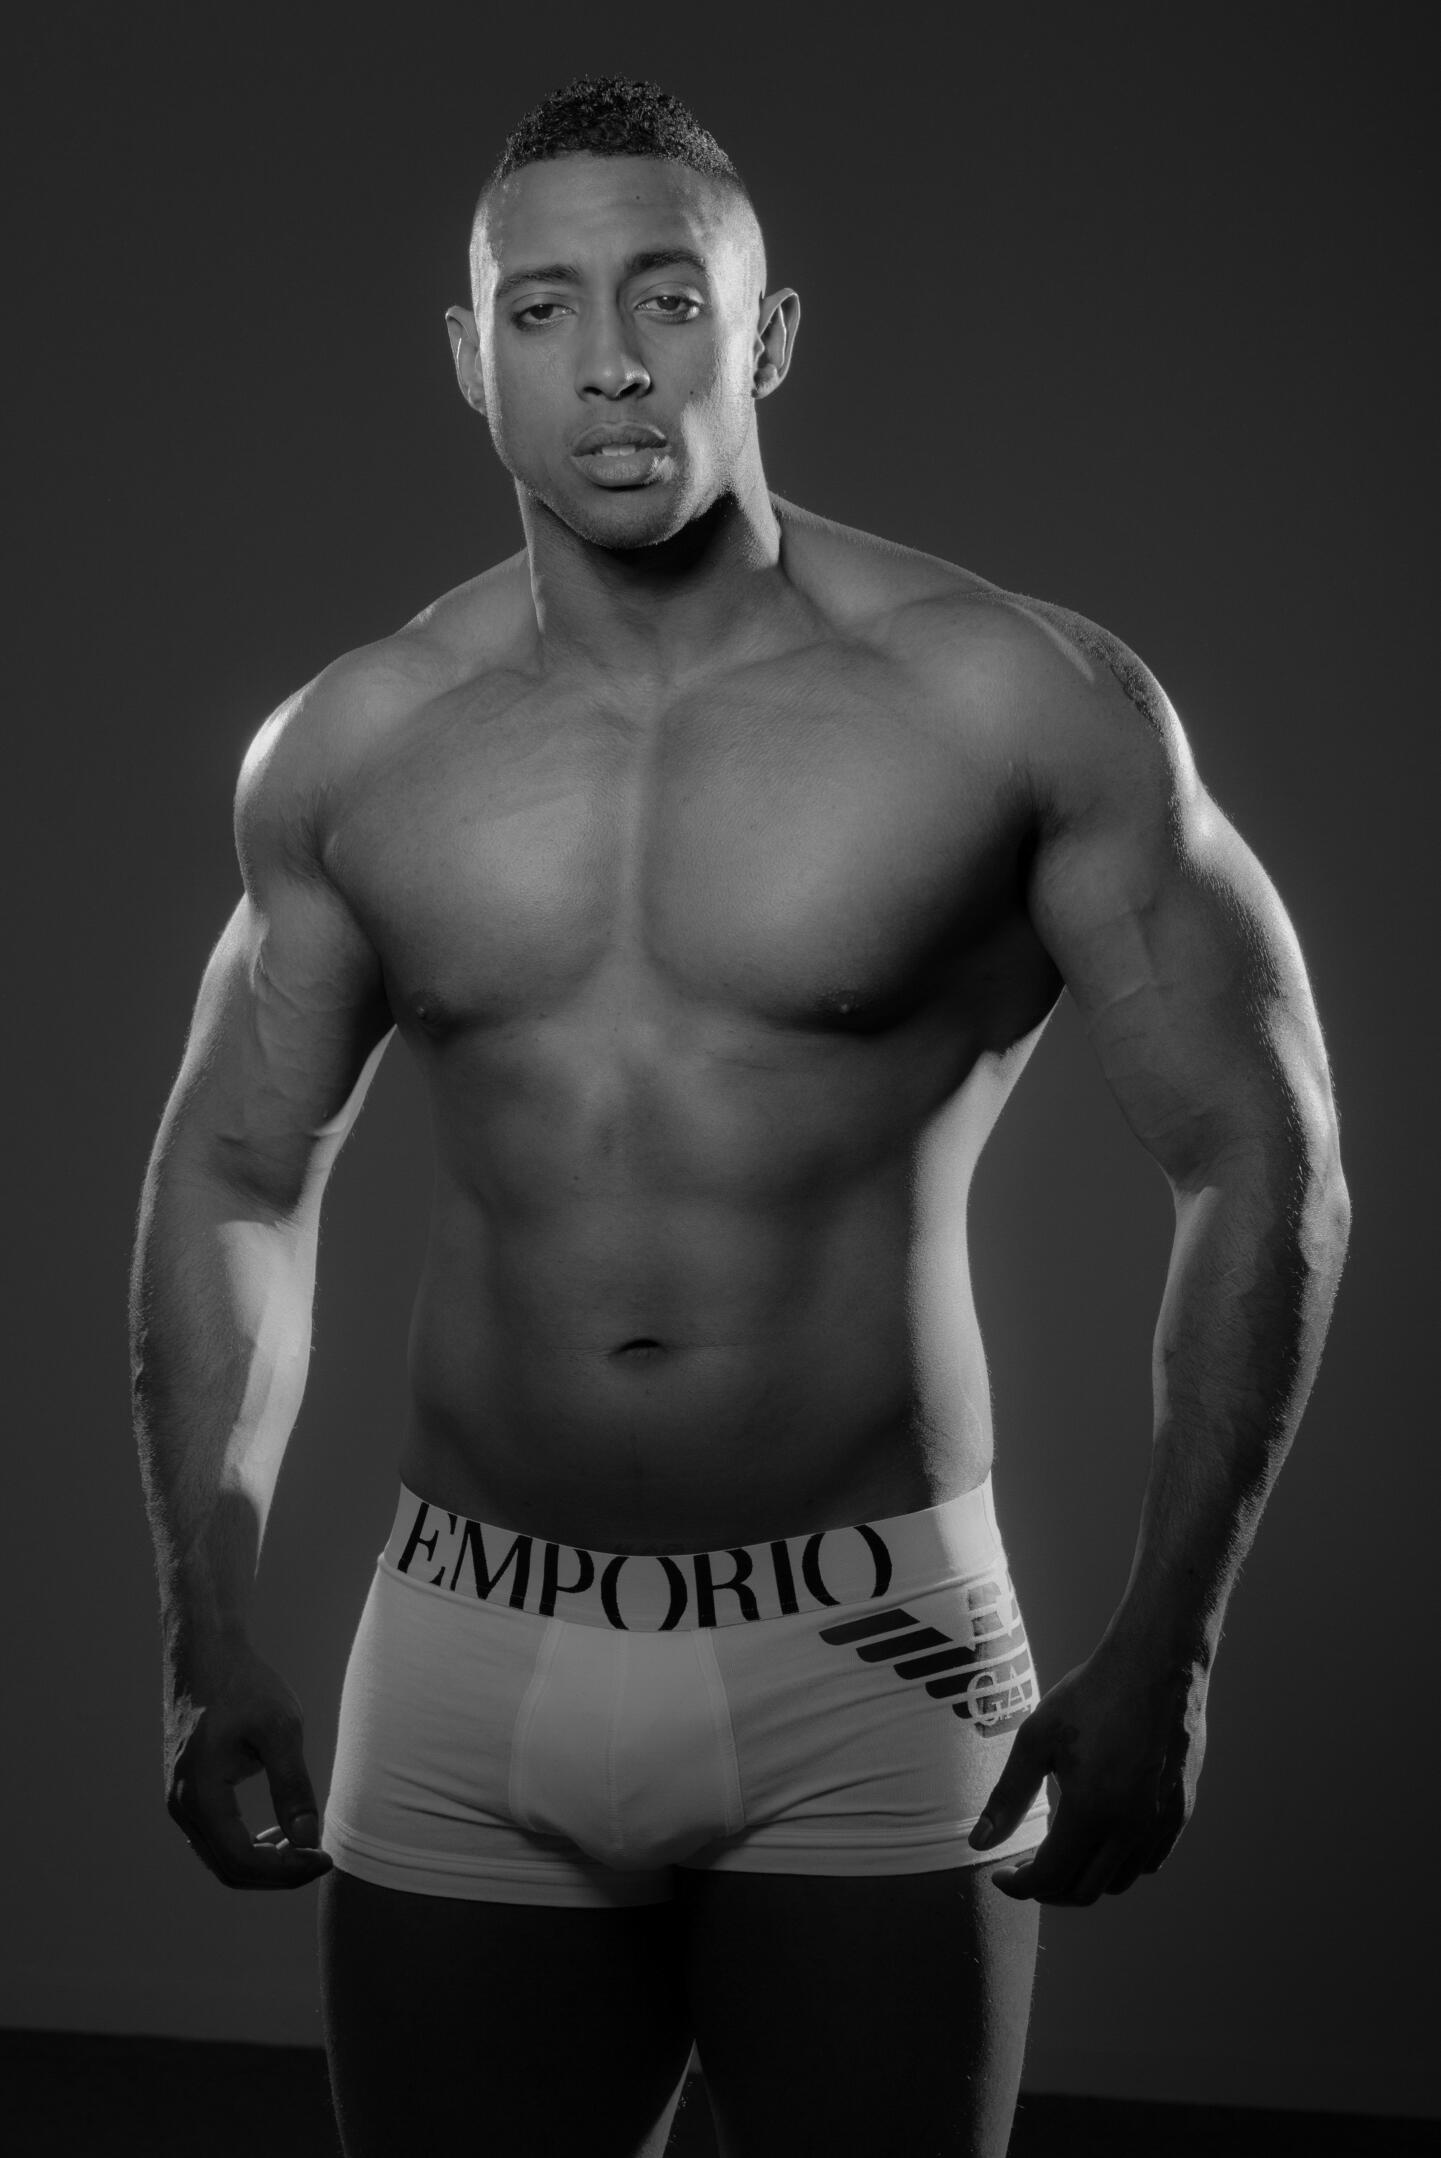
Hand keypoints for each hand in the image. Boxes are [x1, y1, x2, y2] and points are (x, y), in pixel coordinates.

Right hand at [164, 1646, 333, 1889]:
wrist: (206, 1655)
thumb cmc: (245, 1685)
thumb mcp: (281, 1729)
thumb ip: (293, 1785)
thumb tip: (308, 1838)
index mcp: (200, 1794)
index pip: (242, 1860)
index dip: (287, 1870)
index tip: (326, 1857)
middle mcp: (182, 1806)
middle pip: (230, 1869)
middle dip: (279, 1873)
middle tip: (322, 1857)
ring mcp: (180, 1802)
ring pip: (221, 1858)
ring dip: (264, 1863)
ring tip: (306, 1846)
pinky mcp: (187, 1793)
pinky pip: (216, 1839)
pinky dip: (248, 1847)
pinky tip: (280, 1833)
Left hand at [968, 1639, 1206, 1903]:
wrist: (1156, 1665)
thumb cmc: (1091, 1695)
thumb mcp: (1037, 1739)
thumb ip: (1008, 1796)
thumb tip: (978, 1844)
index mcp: (1093, 1810)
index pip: (1051, 1878)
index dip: (1020, 1886)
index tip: (1001, 1875)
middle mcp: (1132, 1827)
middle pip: (1085, 1891)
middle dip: (1048, 1890)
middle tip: (1025, 1869)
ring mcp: (1161, 1823)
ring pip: (1119, 1881)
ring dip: (1084, 1879)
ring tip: (1059, 1853)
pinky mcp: (1180, 1812)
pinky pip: (1148, 1861)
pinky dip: (1119, 1865)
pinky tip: (1099, 1838)